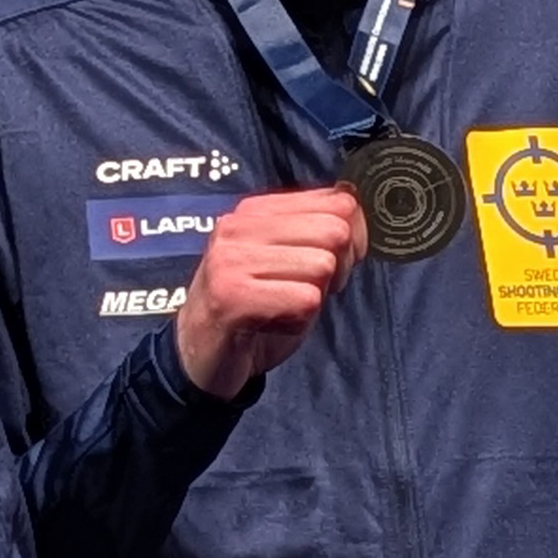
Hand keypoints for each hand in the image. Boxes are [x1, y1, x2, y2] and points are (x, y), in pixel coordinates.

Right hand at [175, 185, 368, 402]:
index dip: (356, 237)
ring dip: (315, 298)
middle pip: (334, 230)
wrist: (198, 356)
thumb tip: (359, 210)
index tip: (339, 263)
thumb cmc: (251, 310)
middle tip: (311, 292)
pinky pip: (306, 300)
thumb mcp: (284, 260)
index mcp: (255, 210)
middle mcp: (239, 226)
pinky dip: (300, 321)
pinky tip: (273, 325)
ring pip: (322, 265)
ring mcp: (232, 260)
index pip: (338, 201)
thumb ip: (316, 233)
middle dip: (341, 268)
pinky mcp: (232, 297)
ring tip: (283, 308)